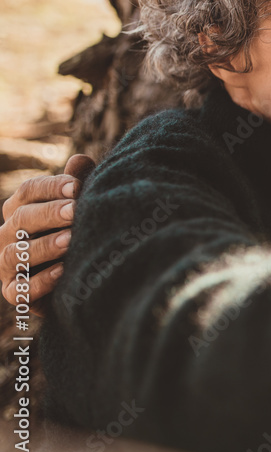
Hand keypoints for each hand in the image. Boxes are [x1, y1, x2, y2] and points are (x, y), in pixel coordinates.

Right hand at [1, 154, 94, 313]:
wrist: (81, 278)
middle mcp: (7, 235)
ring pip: (15, 253)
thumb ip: (77, 184)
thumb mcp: (81, 208)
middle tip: (76, 211)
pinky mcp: (14, 293)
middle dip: (49, 213)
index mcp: (21, 209)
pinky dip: (40, 280)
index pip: (29, 191)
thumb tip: (80, 159)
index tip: (77, 186)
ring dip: (43, 246)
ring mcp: (7, 265)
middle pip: (21, 218)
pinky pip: (19, 289)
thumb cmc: (80, 232)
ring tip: (70, 241)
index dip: (51, 187)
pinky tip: (63, 271)